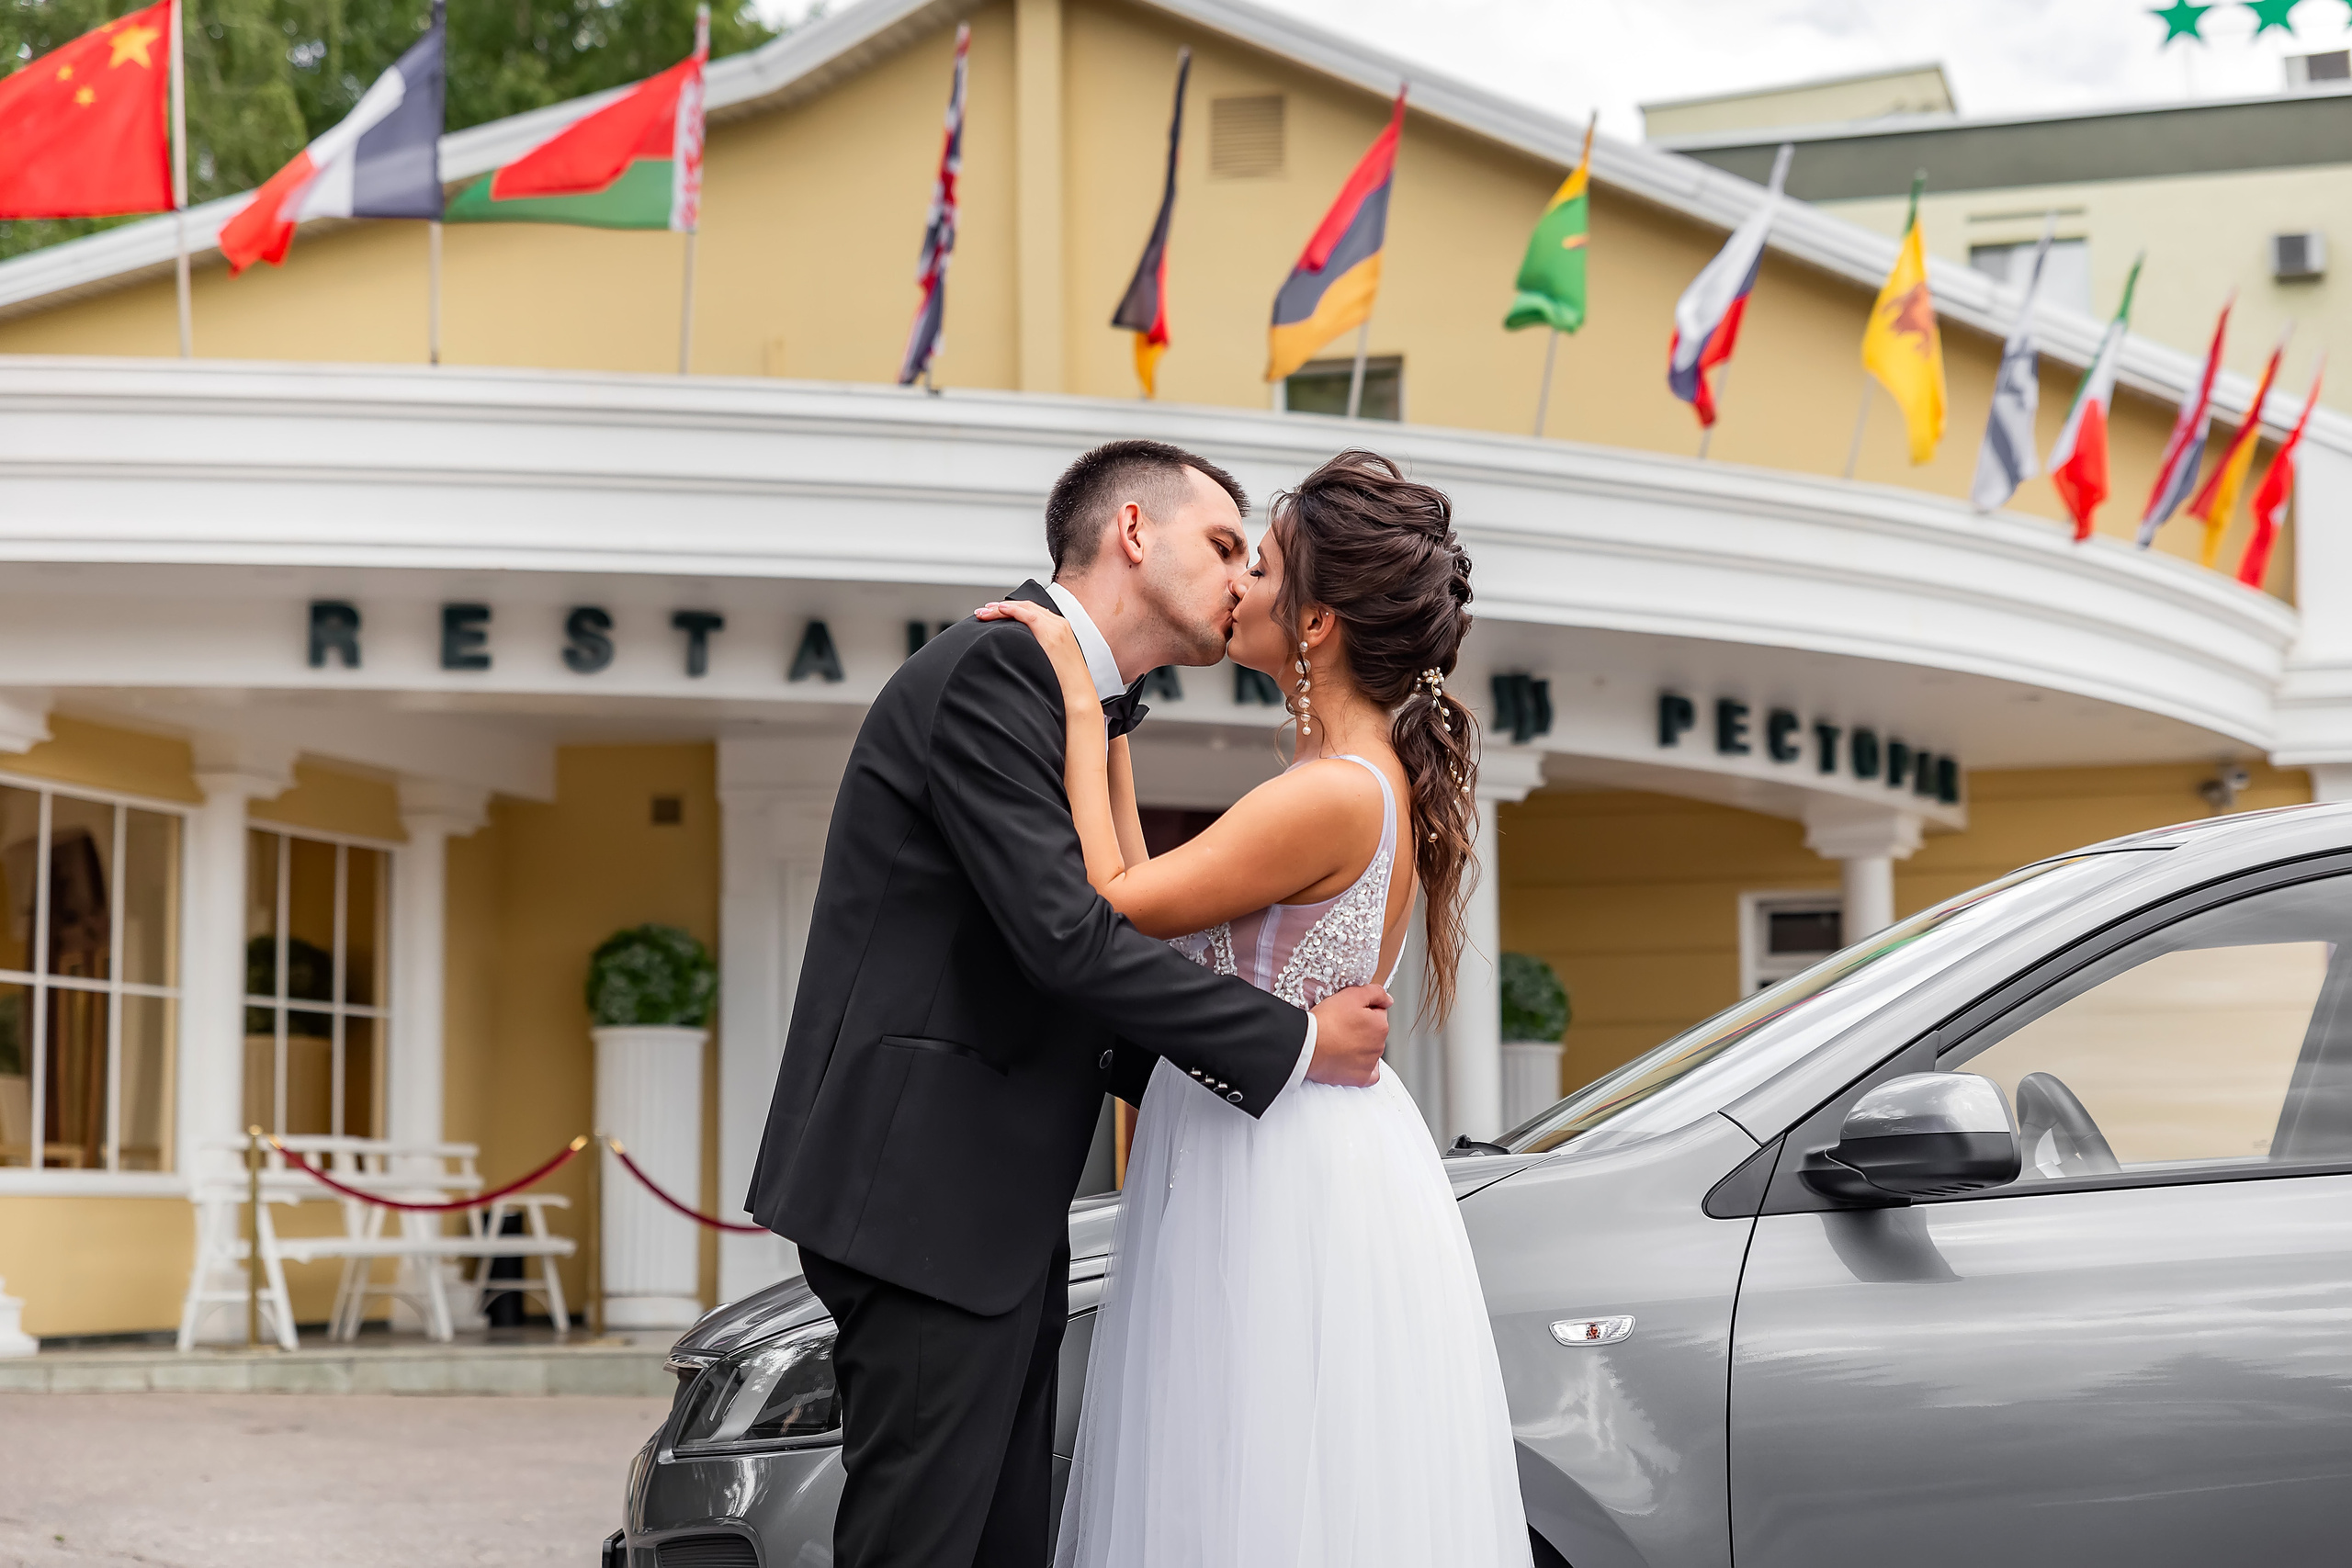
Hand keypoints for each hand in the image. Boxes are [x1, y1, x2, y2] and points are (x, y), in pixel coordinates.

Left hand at [978, 599, 1096, 706]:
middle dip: (1001, 607)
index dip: (1011, 609)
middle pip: (1026, 606)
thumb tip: (1018, 652)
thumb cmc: (1063, 684)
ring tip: (984, 612)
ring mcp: (1057, 628)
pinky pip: (1029, 616)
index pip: (1031, 611)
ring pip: (1025, 608)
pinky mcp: (1053, 635)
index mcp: (1060, 629)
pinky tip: (1000, 611)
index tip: (993, 612)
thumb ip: (1037, 651)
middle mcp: (1059, 624)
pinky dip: (1013, 611)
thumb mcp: (1050, 662)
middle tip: (983, 610)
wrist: (1078, 694)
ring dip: (1001, 608)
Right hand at [1306, 984, 1390, 1085]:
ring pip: (1369, 1051)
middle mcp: (1379, 1046)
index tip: (1349, 1011)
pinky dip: (1361, 1067)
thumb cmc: (1326, 1022)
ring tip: (1339, 1040)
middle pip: (1373, 1032)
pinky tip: (1350, 1060)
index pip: (1378, 1013)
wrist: (1307, 1045)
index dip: (1362, 1009)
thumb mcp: (1351, 995)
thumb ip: (1375, 993)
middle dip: (1361, 1028)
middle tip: (1341, 1025)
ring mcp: (1370, 1063)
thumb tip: (1387, 999)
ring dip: (1359, 1045)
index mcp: (1380, 1026)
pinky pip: (1368, 1074)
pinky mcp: (1360, 1078)